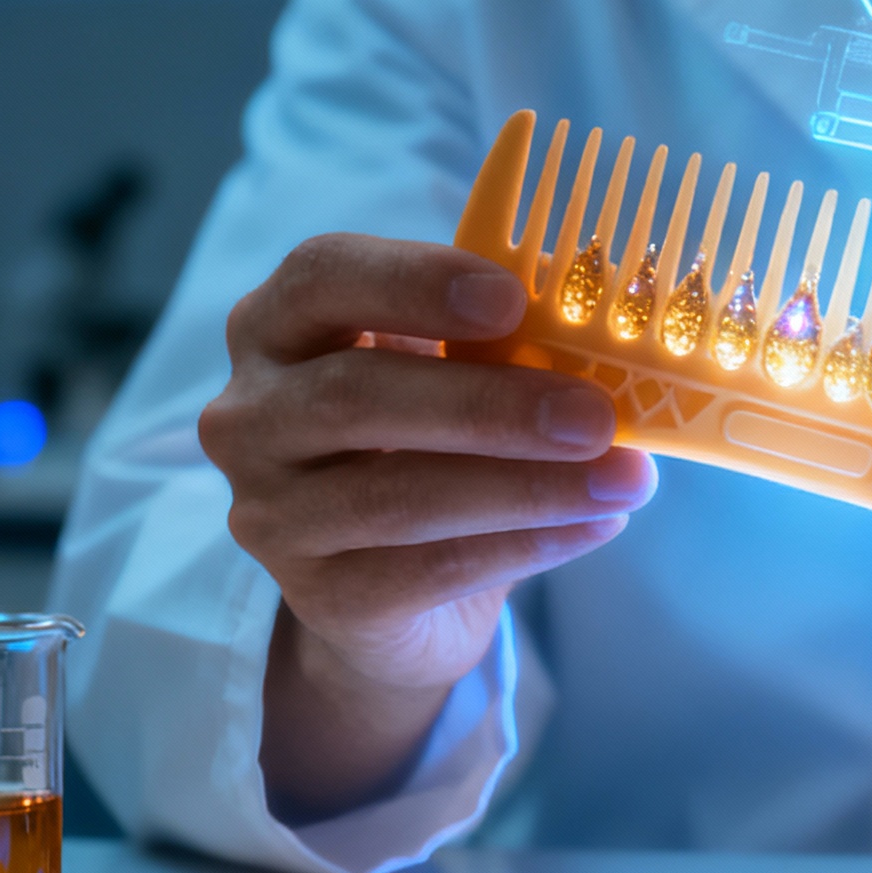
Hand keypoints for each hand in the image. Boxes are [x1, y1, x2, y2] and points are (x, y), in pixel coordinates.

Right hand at [200, 233, 655, 817]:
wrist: (388, 595)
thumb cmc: (423, 447)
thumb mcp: (449, 375)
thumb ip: (497, 345)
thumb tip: (602, 327)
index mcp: (279, 327)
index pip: (320, 276)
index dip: (413, 281)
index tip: (510, 299)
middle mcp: (250, 416)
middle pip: (355, 395)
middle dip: (489, 404)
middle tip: (594, 415)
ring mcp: (271, 513)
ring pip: (395, 495)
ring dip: (524, 486)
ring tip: (621, 479)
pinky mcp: (317, 596)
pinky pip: (426, 569)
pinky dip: (522, 545)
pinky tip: (593, 526)